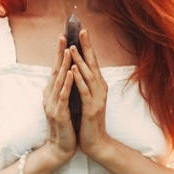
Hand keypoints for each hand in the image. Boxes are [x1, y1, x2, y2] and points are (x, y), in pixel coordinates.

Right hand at [41, 35, 76, 165]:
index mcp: (52, 93)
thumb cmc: (65, 126)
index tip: (65, 37)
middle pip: (55, 70)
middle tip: (63, 36)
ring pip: (58, 80)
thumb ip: (63, 91)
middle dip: (60, 53)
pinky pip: (62, 95)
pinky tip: (69, 73)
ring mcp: (52, 104)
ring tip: (68, 49)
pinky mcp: (58, 113)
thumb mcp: (64, 105)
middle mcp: (49, 96)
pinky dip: (66, 83)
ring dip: (63, 64)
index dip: (60, 54)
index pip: (57, 69)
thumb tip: (66, 75)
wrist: (60, 149)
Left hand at [69, 29, 112, 159]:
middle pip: (93, 63)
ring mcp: (98, 98)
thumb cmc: (89, 121)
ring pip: (89, 75)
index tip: (82, 31)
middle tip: (82, 30)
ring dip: (80, 60)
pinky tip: (73, 70)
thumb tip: (78, 68)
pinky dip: (79, 79)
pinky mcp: (92, 108)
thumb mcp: (86, 99)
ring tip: (73, 47)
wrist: (96, 143)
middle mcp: (100, 89)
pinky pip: (84, 91)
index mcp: (98, 85)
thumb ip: (84, 84)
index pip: (93, 62)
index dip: (88, 46)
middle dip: (87, 46)